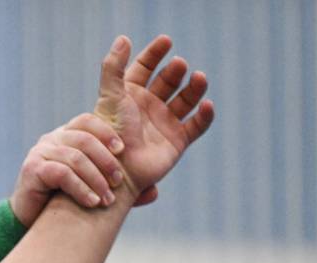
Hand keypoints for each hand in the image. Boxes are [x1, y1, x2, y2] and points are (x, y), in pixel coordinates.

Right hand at [9, 114, 140, 227]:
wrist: (31, 221)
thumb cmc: (64, 201)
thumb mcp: (94, 187)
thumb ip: (121, 188)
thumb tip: (154, 193)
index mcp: (68, 135)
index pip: (87, 120)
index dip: (107, 133)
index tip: (123, 151)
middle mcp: (53, 139)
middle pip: (84, 138)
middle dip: (106, 160)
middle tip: (119, 182)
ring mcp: (41, 152)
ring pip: (75, 157)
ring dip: (95, 179)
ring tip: (107, 199)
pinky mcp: (32, 169)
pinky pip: (61, 173)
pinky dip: (80, 189)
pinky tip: (92, 202)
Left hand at [94, 34, 214, 197]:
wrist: (117, 170)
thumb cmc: (110, 134)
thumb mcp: (110, 96)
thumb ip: (113, 68)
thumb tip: (124, 38)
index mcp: (130, 96)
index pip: (145, 67)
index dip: (155, 53)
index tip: (166, 41)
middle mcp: (149, 107)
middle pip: (168, 81)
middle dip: (175, 71)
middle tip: (179, 65)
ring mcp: (164, 124)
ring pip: (186, 99)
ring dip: (195, 88)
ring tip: (198, 77)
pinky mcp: (178, 141)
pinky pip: (197, 125)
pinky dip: (205, 115)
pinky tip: (206, 104)